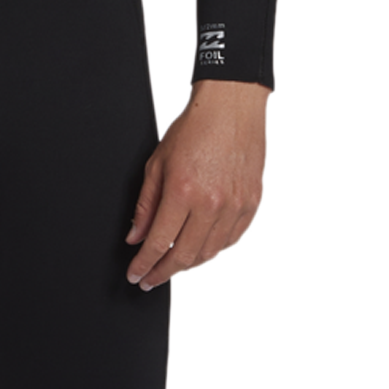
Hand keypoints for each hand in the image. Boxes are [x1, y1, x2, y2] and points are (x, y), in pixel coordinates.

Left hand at [124, 80, 270, 289]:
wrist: (232, 108)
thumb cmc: (196, 128)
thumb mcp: (157, 163)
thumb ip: (145, 205)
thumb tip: (136, 235)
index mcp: (183, 191)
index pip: (158, 243)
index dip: (144, 265)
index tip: (136, 275)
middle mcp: (211, 203)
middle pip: (183, 256)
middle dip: (162, 273)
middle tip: (151, 279)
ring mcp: (235, 206)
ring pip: (209, 253)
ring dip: (187, 265)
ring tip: (172, 266)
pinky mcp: (251, 204)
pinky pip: (230, 240)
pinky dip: (213, 250)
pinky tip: (199, 249)